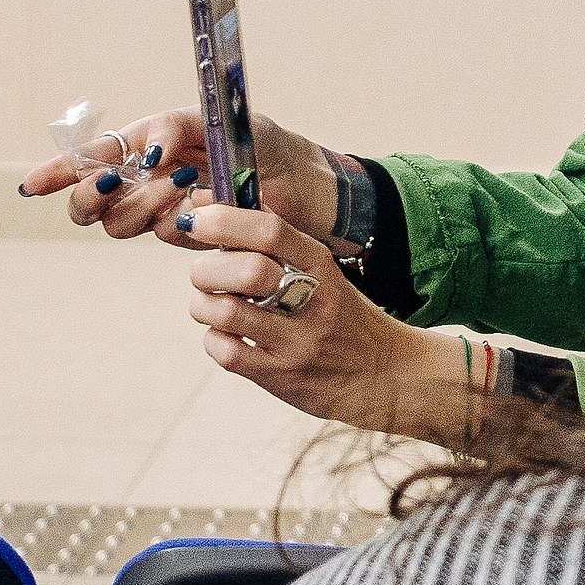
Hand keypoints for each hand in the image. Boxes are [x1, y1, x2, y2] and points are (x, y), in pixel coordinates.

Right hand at [18, 107, 339, 248]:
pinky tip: (200, 203)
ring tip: (180, 184)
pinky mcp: (188, 235)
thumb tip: (144, 152)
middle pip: (92, 201)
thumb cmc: (263, 142)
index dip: (58, 172)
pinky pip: (161, 234)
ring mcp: (166, 210)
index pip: (92, 157)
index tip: (32, 186)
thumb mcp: (221, 120)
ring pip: (120, 223)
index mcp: (149, 142)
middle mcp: (149, 180)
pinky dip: (172, 218)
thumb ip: (175, 125)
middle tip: (118, 182)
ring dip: (140, 204)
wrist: (305, 185)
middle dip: (93, 194)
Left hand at [181, 202, 484, 442]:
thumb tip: (211, 207)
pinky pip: (226, 353)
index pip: (271, 230)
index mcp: (322, 266)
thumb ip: (276, 245)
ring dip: (203, 305)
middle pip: (246, 271)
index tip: (198, 221)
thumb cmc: (342, 316)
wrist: (386, 375)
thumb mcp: (322, 273)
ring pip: (227, 313)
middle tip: (203, 273)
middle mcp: (314, 301)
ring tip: (210, 304)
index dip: (225, 220)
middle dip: (206, 268)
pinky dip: (213, 339)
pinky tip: (226, 336)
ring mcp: (298, 342)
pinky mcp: (282, 377)